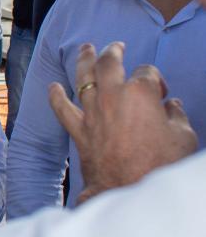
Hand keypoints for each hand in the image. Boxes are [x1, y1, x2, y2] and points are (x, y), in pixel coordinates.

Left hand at [48, 42, 197, 203]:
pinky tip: (52, 87)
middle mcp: (112, 96)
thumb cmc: (161, 163)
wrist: (131, 190)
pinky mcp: (79, 130)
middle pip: (110, 64)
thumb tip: (172, 107)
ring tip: (85, 49)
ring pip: (83, 78)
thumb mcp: (183, 136)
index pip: (148, 73)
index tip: (161, 92)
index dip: (156, 80)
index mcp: (140, 93)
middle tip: (115, 46)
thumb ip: (177, 116)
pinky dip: (56, 97)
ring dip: (84, 61)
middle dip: (113, 52)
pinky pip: (62, 109)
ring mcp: (93, 112)